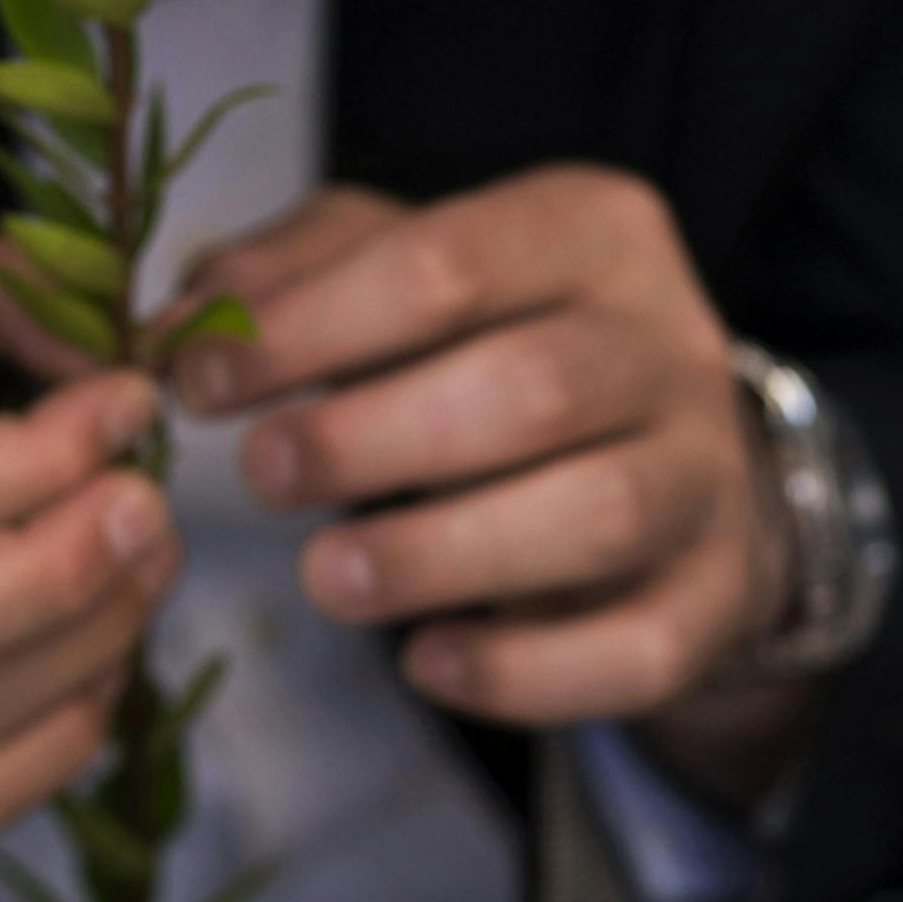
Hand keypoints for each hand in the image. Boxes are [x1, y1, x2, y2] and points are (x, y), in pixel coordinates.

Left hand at [161, 170, 798, 759]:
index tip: (199, 379)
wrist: (673, 451)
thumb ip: (296, 269)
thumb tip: (183, 320)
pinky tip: (424, 663)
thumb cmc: (500, 340)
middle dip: (374, 438)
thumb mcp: (409, 263)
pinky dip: (524, 672)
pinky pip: (636, 650)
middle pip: (533, 388)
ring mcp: (707, 477)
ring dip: (439, 554)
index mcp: (591, 229)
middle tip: (260, 475)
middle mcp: (669, 343)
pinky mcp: (718, 601)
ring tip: (323, 576)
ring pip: (595, 515)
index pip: (447, 262)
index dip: (310, 325)